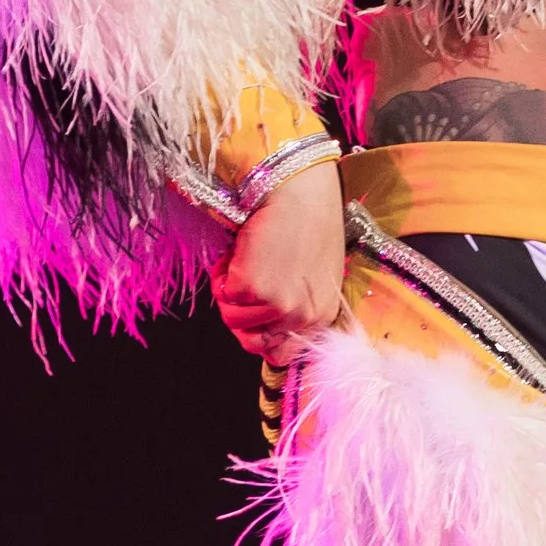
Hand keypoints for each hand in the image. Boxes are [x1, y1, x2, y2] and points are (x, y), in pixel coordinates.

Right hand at [213, 160, 345, 362]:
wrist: (297, 191)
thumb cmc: (307, 222)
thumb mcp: (313, 275)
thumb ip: (296, 303)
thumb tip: (266, 321)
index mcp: (322, 316)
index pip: (281, 354)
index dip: (260, 335)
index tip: (253, 313)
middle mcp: (303, 318)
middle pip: (253, 344)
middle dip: (240, 315)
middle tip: (244, 283)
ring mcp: (279, 306)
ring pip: (233, 320)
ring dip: (230, 292)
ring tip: (246, 260)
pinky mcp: (254, 289)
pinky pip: (223, 295)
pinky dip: (222, 274)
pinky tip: (240, 251)